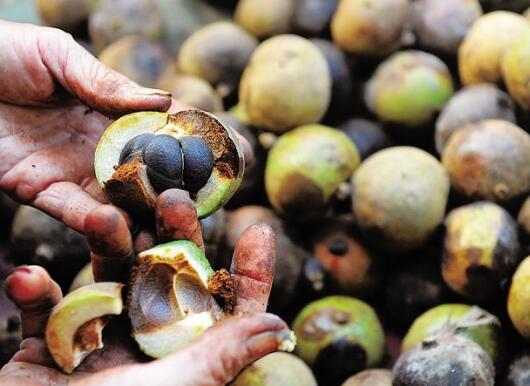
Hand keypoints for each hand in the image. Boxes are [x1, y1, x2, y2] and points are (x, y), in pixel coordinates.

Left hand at [0, 20, 251, 232]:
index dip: (198, 146)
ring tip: (168, 231)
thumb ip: (108, 84)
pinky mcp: (37, 191)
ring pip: (118, 204)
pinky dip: (97, 223)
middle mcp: (98, 147)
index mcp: (110, 112)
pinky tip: (118, 227)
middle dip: (179, 193)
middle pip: (149, 177)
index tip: (236, 156)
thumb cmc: (1, 52)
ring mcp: (71, 172)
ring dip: (143, 219)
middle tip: (207, 208)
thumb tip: (167, 102)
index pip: (165, 133)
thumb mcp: (59, 57)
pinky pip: (73, 213)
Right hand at [1, 189, 283, 385]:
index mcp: (185, 356)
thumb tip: (280, 326)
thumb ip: (224, 355)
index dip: (247, 273)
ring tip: (102, 216)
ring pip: (106, 280)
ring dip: (102, 247)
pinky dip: (33, 295)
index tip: (259, 229)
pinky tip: (26, 278)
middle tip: (175, 197)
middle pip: (167, 279)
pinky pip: (43, 311)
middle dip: (172, 238)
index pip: (225, 311)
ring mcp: (98, 342)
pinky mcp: (49, 346)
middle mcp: (146, 345)